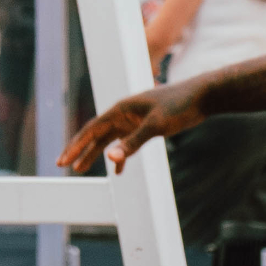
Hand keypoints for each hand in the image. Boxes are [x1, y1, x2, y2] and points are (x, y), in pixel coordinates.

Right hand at [61, 81, 201, 175]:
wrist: (203, 96)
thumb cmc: (180, 106)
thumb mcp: (156, 126)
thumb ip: (132, 142)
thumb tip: (110, 158)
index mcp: (120, 110)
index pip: (91, 130)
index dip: (75, 146)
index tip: (62, 161)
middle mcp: (123, 114)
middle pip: (95, 135)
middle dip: (79, 150)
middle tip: (64, 165)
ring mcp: (134, 120)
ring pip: (108, 139)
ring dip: (95, 154)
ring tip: (81, 169)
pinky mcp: (145, 125)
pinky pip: (125, 142)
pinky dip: (120, 156)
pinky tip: (119, 170)